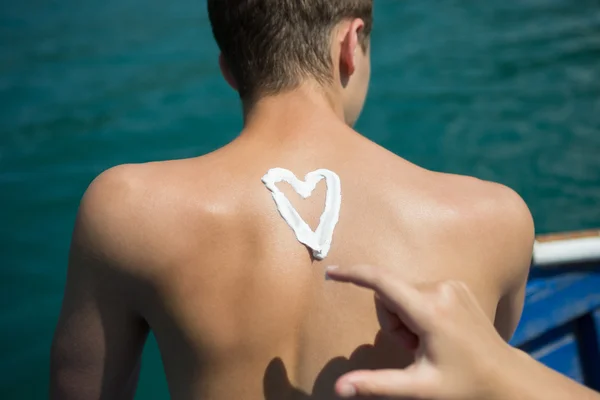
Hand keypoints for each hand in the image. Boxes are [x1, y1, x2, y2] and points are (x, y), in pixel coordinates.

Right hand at [326, 264, 513, 399]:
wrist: (503, 375)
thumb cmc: (462, 383)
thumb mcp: (418, 387)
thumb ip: (376, 384)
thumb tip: (340, 388)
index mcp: (430, 311)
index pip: (382, 282)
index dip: (353, 275)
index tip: (331, 272)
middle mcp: (440, 288)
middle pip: (390, 295)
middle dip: (392, 321)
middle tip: (413, 348)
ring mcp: (450, 284)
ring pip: (402, 293)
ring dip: (404, 318)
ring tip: (425, 342)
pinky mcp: (455, 284)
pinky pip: (418, 290)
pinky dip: (417, 310)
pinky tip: (435, 332)